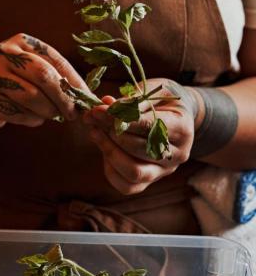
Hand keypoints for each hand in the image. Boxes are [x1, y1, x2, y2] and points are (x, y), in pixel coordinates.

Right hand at [0, 33, 87, 129]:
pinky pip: (19, 113)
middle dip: (63, 97)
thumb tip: (87, 96)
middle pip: (44, 76)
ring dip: (48, 111)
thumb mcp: (33, 69)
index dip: (74, 80)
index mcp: (23, 41)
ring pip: (32, 97)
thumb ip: (57, 76)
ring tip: (52, 115)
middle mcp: (6, 53)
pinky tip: (33, 117)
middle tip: (73, 113)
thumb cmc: (16, 81)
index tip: (86, 97)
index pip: (55, 60)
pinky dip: (32, 119)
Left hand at [83, 78, 198, 194]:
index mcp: (183, 128)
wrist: (176, 115)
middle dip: (111, 132)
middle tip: (93, 117)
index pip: (150, 126)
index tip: (100, 110)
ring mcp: (164, 171)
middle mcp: (178, 154)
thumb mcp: (153, 90)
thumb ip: (132, 99)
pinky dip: (110, 168)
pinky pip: (126, 186)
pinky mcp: (150, 181)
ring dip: (109, 151)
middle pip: (140, 150)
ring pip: (134, 173)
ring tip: (94, 131)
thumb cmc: (162, 100)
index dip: (122, 118)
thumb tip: (106, 105)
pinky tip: (103, 147)